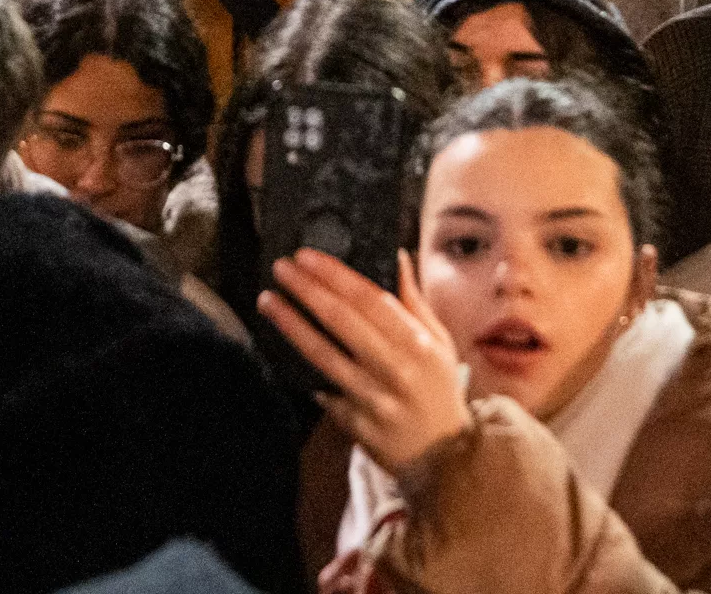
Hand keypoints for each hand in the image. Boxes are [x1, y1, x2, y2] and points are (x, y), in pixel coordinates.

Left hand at [258, 249, 471, 482]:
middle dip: (307, 289)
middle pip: (342, 321)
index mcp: (416, 343)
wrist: (443, 455)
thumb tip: (396, 255)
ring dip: (291, 325)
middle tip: (280, 267)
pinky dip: (300, 369)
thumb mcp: (439, 342)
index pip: (369, 299)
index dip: (335, 275)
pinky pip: (321, 390)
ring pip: (323, 355)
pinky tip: (277, 347)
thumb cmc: (439, 389)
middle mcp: (393, 368)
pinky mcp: (354, 422)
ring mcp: (372, 398)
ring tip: (268, 300)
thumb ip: (414, 301)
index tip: (307, 256)